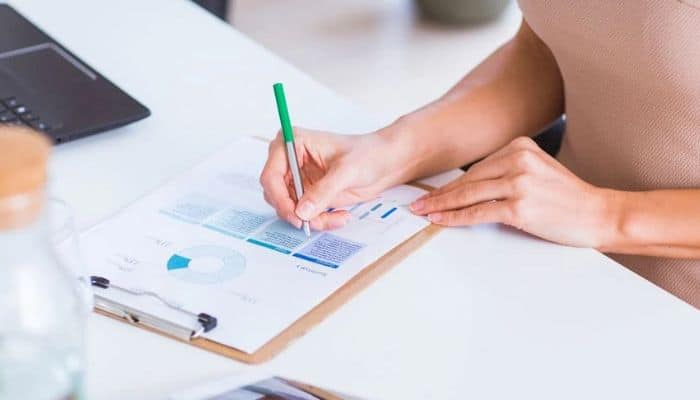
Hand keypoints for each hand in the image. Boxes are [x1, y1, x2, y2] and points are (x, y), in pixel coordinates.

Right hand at [260, 128, 399, 230]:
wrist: (385, 162)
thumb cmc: (368, 154)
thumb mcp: (347, 171)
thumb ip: (323, 191)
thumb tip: (302, 211)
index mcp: (293, 143)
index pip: (271, 174)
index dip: (279, 197)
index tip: (295, 215)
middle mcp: (290, 161)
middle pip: (275, 195)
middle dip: (295, 213)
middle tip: (314, 223)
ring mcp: (298, 179)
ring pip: (289, 209)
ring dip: (311, 219)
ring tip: (337, 218)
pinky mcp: (307, 194)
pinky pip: (303, 215)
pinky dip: (320, 221)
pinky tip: (340, 216)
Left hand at [410, 137, 616, 247]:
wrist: (599, 214)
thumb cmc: (568, 198)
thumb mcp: (538, 170)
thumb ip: (508, 170)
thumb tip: (470, 186)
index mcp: (520, 146)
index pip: (476, 168)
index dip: (451, 183)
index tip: (432, 191)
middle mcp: (518, 160)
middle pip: (468, 180)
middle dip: (440, 194)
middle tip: (418, 203)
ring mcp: (519, 183)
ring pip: (468, 195)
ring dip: (441, 206)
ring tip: (423, 212)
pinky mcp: (519, 207)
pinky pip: (479, 212)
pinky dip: (456, 218)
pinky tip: (441, 220)